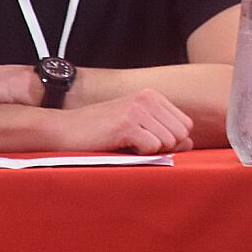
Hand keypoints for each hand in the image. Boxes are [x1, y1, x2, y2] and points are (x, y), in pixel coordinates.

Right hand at [61, 90, 193, 153]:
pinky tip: (120, 147)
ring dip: (150, 152)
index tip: (149, 143)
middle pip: (181, 135)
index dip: (172, 141)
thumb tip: (190, 144)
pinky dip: (139, 155)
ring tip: (127, 146)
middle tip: (137, 147)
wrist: (61, 130)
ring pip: (169, 142)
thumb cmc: (98, 132)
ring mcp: (137, 110)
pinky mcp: (126, 125)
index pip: (186, 125)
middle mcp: (147, 99)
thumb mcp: (135, 126)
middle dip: (165, 148)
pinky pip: (153, 148)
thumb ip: (163, 132)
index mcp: (152, 96)